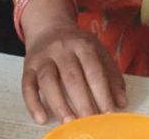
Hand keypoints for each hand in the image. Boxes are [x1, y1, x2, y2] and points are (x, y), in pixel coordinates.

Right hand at [21, 4, 126, 124]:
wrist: (48, 26)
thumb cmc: (75, 44)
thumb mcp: (97, 51)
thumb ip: (111, 75)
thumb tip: (121, 102)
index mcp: (83, 44)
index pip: (94, 71)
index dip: (102, 93)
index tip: (109, 113)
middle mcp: (61, 49)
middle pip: (72, 77)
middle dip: (83, 102)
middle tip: (90, 122)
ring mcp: (43, 57)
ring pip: (48, 81)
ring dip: (59, 104)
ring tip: (69, 122)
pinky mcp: (28, 67)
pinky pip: (27, 86)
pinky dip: (33, 104)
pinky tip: (41, 118)